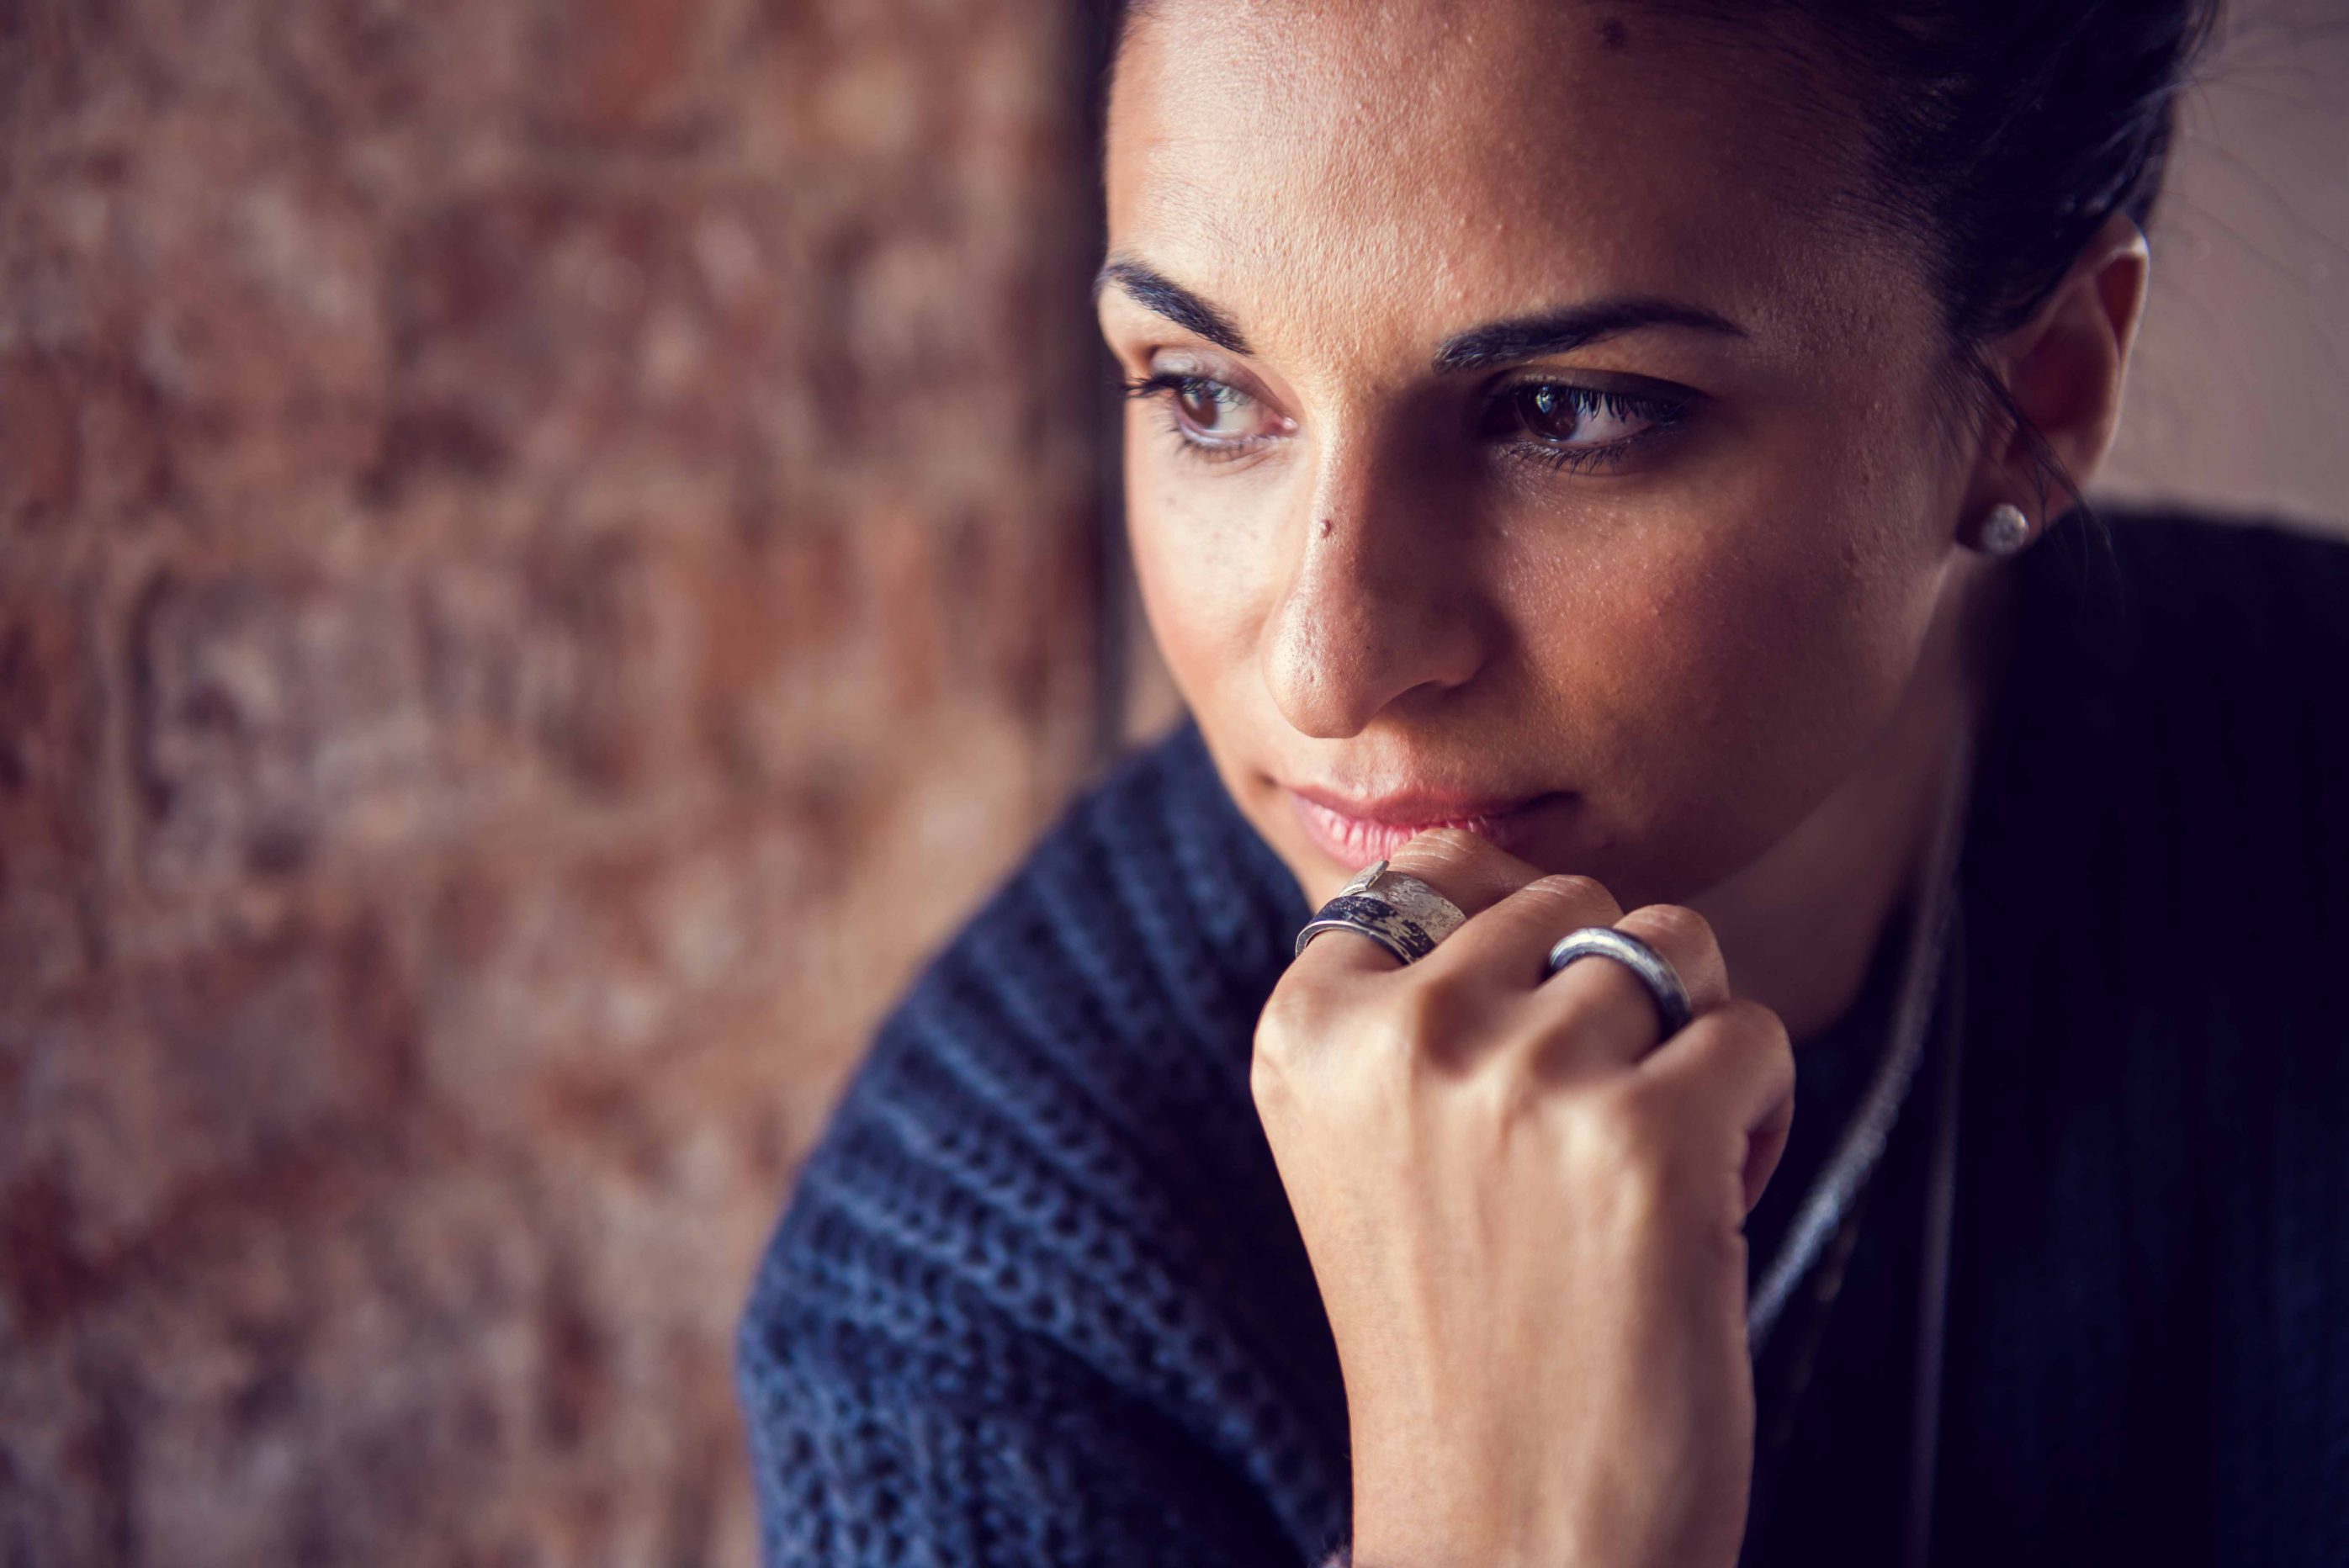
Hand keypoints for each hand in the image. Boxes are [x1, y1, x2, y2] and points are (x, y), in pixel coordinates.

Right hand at [1254, 830, 1795, 1567]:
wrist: (1508, 1530)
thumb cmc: (1459, 1329)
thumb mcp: (1369, 1141)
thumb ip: (1407, 998)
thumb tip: (1496, 858)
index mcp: (1305, 1030)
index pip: (1434, 870)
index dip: (1511, 954)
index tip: (1506, 1080)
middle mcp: (1397, 1033)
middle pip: (1569, 901)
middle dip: (1610, 999)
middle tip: (1586, 1137)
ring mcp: (1518, 1077)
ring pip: (1672, 950)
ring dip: (1689, 1047)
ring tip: (1645, 1169)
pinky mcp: (1645, 1137)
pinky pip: (1752, 1035)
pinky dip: (1757, 1116)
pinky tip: (1705, 1214)